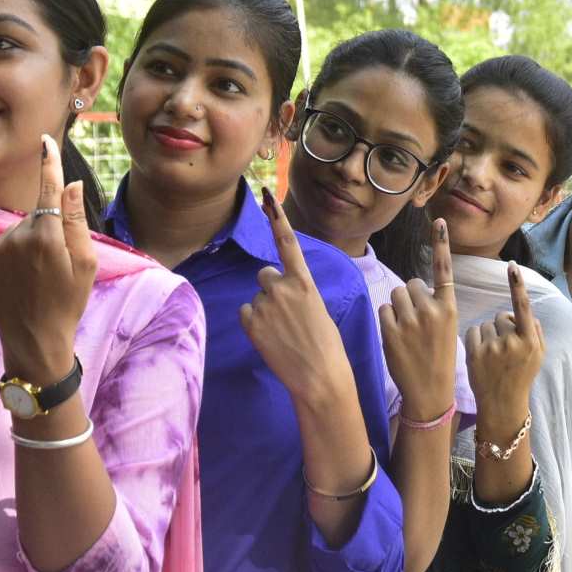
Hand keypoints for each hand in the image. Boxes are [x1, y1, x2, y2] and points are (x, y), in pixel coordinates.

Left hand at [0, 134, 97, 383]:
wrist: (34, 341)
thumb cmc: (68, 302)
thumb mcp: (85, 263)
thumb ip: (75, 220)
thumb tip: (70, 183)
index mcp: (46, 236)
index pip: (48, 189)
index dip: (49, 164)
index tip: (45, 141)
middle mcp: (16, 236)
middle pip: (37, 214)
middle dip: (48, 228)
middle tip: (58, 264)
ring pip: (20, 230)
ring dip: (30, 243)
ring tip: (38, 276)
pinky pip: (3, 244)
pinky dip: (13, 255)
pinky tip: (21, 279)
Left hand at [240, 187, 358, 409]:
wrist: (318, 376)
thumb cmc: (325, 345)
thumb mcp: (318, 309)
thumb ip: (297, 291)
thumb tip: (274, 285)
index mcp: (305, 281)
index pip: (288, 242)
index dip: (276, 218)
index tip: (266, 195)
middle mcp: (282, 287)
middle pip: (265, 275)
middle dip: (272, 290)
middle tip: (287, 315)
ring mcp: (264, 304)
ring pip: (257, 297)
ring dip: (265, 310)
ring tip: (283, 332)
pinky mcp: (251, 322)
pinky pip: (245, 313)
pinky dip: (254, 324)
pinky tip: (271, 338)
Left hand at [379, 219, 458, 422]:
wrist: (429, 391)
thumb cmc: (438, 358)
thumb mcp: (446, 329)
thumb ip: (433, 306)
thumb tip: (414, 288)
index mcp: (449, 308)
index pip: (445, 269)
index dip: (441, 243)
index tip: (438, 220)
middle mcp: (431, 310)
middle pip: (411, 284)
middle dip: (410, 297)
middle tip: (416, 320)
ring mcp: (409, 321)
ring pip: (396, 295)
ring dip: (397, 307)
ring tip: (406, 329)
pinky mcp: (390, 331)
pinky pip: (383, 310)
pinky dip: (387, 320)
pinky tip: (396, 337)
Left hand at [465, 261, 544, 437]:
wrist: (502, 403)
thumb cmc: (521, 376)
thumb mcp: (538, 355)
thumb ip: (534, 330)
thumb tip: (522, 309)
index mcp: (530, 341)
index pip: (523, 307)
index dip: (517, 286)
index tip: (512, 267)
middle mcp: (511, 343)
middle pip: (501, 317)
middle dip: (502, 327)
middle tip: (504, 349)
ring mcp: (491, 348)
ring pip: (486, 325)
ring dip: (488, 335)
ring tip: (493, 356)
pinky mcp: (474, 353)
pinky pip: (473, 332)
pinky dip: (475, 340)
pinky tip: (481, 356)